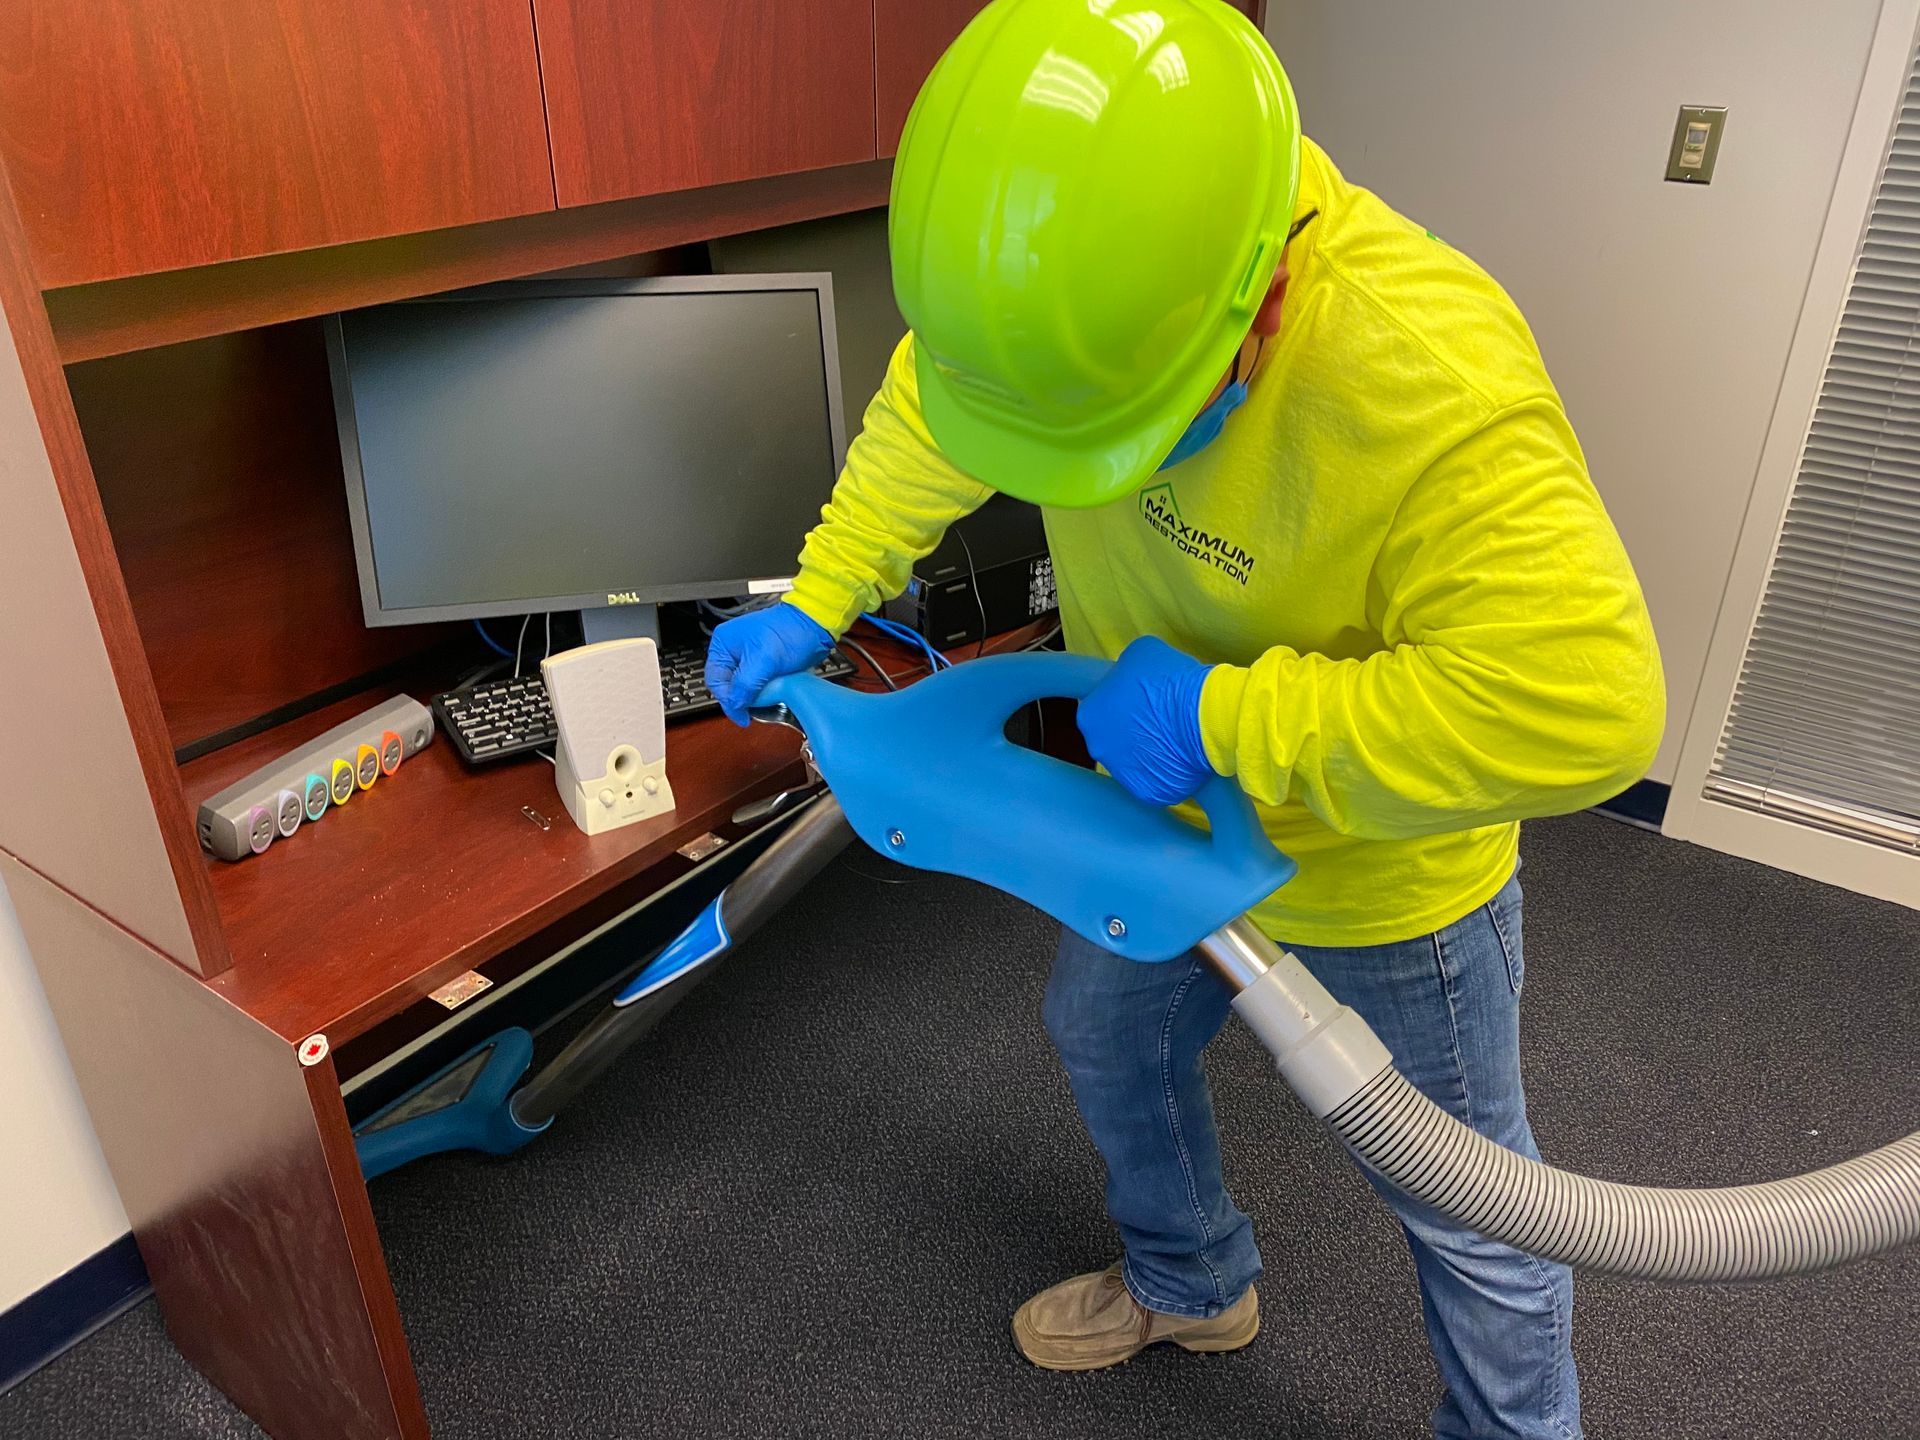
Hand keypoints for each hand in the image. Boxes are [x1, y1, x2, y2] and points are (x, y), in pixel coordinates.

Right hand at [705, 604, 833, 725]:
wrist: (814, 625)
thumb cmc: (789, 631)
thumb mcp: (763, 660)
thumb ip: (745, 684)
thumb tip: (735, 704)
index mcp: (723, 644)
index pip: (716, 680)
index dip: (728, 700)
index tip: (741, 715)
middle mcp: (732, 651)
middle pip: (728, 685)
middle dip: (740, 700)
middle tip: (751, 714)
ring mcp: (747, 658)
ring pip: (743, 687)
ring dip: (753, 698)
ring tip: (764, 707)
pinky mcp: (762, 664)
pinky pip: (756, 684)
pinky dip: (763, 693)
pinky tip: (771, 698)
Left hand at [1077, 636, 1216, 805]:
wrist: (1204, 714)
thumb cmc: (1171, 678)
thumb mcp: (1140, 653)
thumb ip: (1125, 669)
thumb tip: (1132, 676)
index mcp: (1088, 715)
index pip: (1100, 708)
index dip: (1122, 702)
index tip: (1141, 699)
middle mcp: (1098, 748)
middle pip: (1114, 738)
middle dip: (1134, 730)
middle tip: (1161, 718)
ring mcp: (1121, 774)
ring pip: (1135, 762)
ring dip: (1150, 752)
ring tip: (1177, 736)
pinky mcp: (1147, 793)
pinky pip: (1155, 781)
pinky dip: (1167, 772)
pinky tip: (1184, 756)